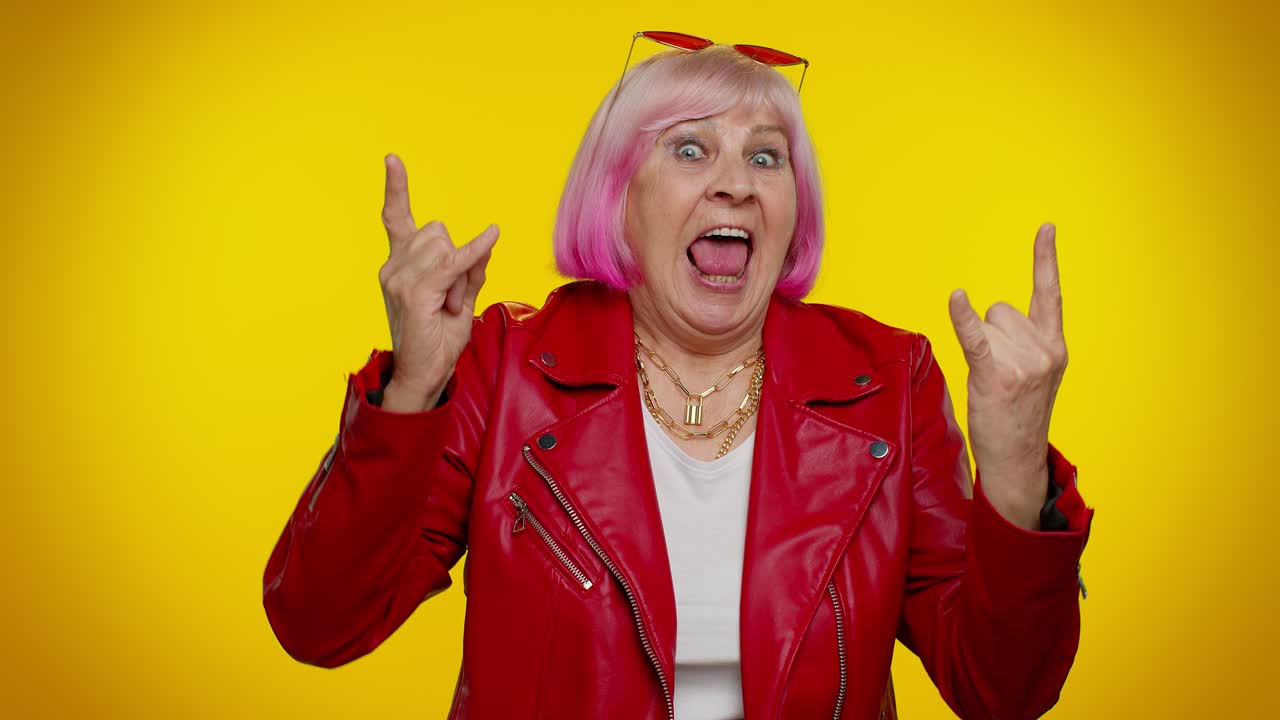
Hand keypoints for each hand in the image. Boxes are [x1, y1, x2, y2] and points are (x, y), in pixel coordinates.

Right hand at [377, 153, 498, 411]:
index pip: (395, 218)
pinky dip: (475, 253)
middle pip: (438, 230)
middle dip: (456, 257)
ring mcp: (399, 278)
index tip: (393, 158)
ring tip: (446, 307)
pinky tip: (491, 236)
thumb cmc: (438, 339)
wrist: (422, 375)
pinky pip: (453, 262)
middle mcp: (393, 266)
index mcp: (400, 263)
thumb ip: (471, 269)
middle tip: (449, 297)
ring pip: (447, 248)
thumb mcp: (461, 297)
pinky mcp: (414, 292)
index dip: (396, 188)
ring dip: (460, 276)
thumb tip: (485, 241)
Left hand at [947, 223, 1067, 529]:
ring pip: (983, 326)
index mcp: (1055, 346)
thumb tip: (986, 314)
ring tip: (990, 383)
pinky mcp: (996, 375)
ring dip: (979, 349)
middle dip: (991, 336)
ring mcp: (1022, 363)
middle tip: (999, 373)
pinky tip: (956, 297)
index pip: (1050, 293)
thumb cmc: (1018, 414)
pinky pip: (974, 337)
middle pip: (999, 310)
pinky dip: (962, 318)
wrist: (1018, 459)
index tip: (1046, 227)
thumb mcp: (1035, 373)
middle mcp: (1044, 350)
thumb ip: (1023, 341)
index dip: (1045, 259)